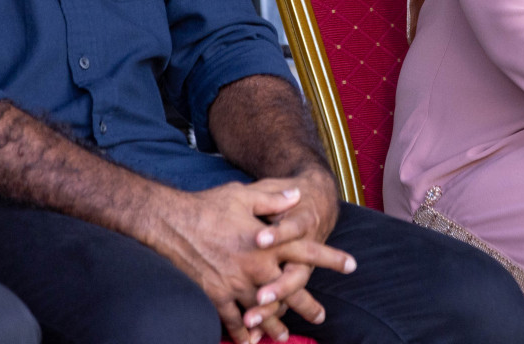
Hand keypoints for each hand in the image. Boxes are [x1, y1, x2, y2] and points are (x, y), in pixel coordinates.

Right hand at [154, 179, 353, 343]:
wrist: (171, 223)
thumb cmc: (209, 206)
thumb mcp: (245, 195)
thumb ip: (274, 198)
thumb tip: (298, 195)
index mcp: (268, 243)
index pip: (307, 252)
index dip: (331, 259)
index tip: (352, 266)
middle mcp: (256, 267)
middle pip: (289, 290)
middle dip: (307, 305)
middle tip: (321, 317)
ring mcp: (236, 284)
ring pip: (263, 310)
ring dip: (275, 324)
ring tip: (285, 337)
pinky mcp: (215, 295)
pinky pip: (231, 319)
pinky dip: (241, 331)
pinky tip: (249, 341)